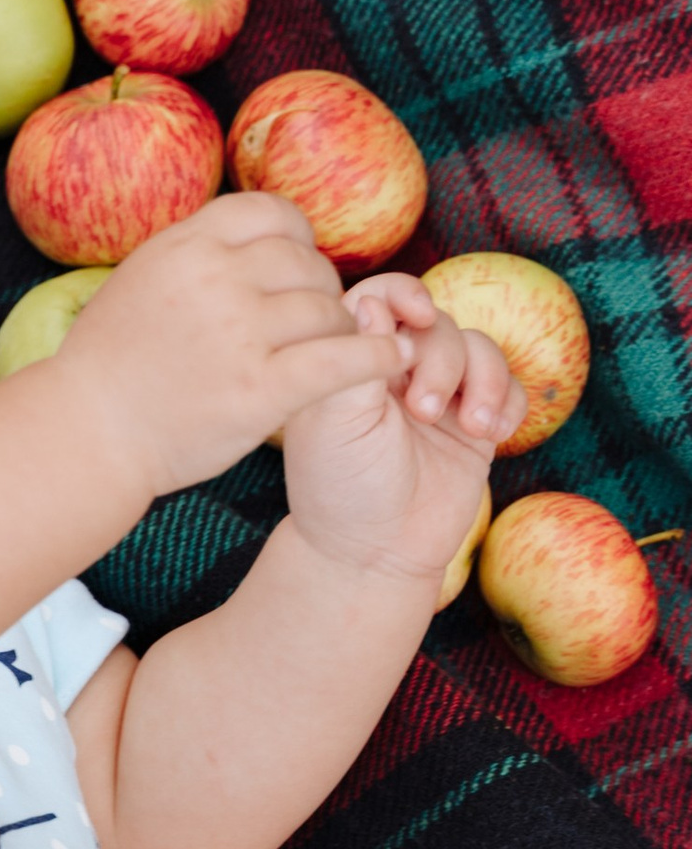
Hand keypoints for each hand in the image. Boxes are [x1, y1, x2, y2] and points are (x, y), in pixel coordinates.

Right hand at [54, 195, 399, 494]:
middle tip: (310, 322)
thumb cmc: (111, 364)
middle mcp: (214, 280)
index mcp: (185, 245)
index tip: (294, 268)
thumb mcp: (141, 279)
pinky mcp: (261, 390)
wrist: (88, 435)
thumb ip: (198, 253)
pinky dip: (377, 358)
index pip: (273, 213)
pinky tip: (391, 362)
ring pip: (329, 309)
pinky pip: (344, 360)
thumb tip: (258, 231)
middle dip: (317, 291)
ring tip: (336, 349)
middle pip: (307, 263)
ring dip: (341, 329)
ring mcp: (239, 334)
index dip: (296, 239)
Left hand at [278, 274, 523, 578]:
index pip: (382, 298)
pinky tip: (493, 435)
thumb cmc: (340, 487)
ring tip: (474, 426)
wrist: (373, 553)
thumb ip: (357, 358)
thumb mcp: (336, 420)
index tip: (417, 317)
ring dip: (485, 381)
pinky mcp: (475, 425)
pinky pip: (511, 388)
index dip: (406, 294)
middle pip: (440, 324)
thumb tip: (370, 299)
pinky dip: (509, 403)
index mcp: (354, 361)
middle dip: (442, 361)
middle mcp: (397, 371)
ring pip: (481, 350)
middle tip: (425, 413)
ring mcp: (441, 395)